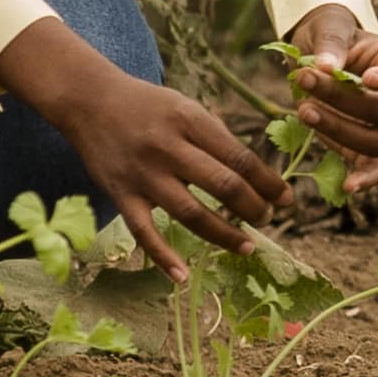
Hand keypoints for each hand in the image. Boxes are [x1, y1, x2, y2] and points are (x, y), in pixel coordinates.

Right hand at [0, 15, 287, 259]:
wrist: (90, 100)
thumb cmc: (149, 106)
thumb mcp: (187, 107)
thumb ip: (217, 138)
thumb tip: (257, 176)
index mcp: (191, 120)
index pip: (240, 158)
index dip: (269, 183)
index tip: (287, 199)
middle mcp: (169, 147)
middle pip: (223, 185)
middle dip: (253, 208)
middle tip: (267, 219)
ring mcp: (144, 174)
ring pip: (190, 213)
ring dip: (224, 235)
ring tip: (247, 246)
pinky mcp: (121, 194)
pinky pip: (144, 232)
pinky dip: (163, 257)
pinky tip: (182, 276)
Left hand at [287, 3, 377, 191]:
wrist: (319, 55)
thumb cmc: (332, 36)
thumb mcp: (330, 27)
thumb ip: (330, 43)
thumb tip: (325, 66)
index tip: (367, 78)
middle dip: (343, 99)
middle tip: (305, 78)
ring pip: (375, 143)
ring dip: (338, 130)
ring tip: (304, 110)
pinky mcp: (364, 149)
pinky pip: (373, 170)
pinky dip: (363, 180)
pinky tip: (347, 187)